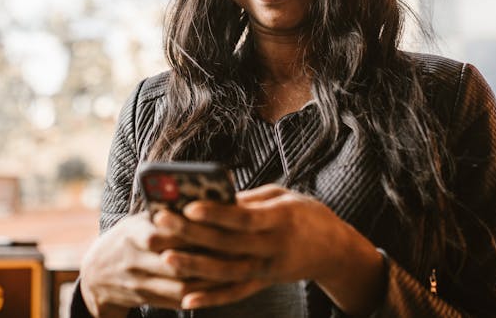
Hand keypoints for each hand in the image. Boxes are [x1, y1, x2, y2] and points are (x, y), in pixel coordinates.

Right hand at [78, 211, 262, 316]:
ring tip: (236, 268)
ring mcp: (140, 282)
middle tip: (238, 246)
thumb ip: (164, 212)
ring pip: (180, 284)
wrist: (95, 276)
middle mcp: (135, 259)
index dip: (196, 227)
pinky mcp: (147, 299)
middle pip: (177, 259)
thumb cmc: (126, 238)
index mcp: (134, 232)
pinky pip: (178, 300)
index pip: (168, 230)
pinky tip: (221, 286)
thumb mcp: (138, 220)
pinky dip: (200, 295)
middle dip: (208, 254)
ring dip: (209, 278)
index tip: (222, 220)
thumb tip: (201, 196)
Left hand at [155, 184, 385, 313]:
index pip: (244, 218)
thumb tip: (211, 197)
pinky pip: (234, 294)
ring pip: (227, 272)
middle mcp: (274, 247)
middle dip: (192, 234)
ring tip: (166, 256)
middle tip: (161, 223)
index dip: (216, 213)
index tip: (189, 206)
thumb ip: (249, 199)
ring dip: (194, 266)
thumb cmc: (305, 214)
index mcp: (281, 218)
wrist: (334, 250)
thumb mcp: (283, 197)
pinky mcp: (263, 283)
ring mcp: (268, 269)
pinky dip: (211, 299)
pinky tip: (186, 299)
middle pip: (228, 244)